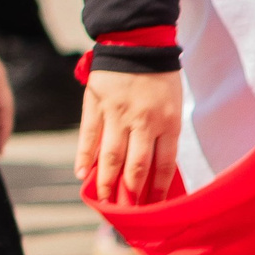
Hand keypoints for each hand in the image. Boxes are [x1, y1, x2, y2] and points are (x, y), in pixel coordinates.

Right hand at [76, 69, 184, 206]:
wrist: (138, 42)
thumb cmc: (160, 76)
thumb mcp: (172, 105)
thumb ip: (163, 133)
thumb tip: (152, 167)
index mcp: (168, 122)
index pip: (163, 165)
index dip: (157, 189)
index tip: (151, 207)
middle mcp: (143, 122)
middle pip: (136, 166)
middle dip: (130, 193)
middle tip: (124, 211)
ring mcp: (117, 113)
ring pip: (111, 155)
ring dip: (106, 181)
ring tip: (103, 200)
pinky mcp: (97, 104)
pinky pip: (89, 135)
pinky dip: (85, 156)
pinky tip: (82, 174)